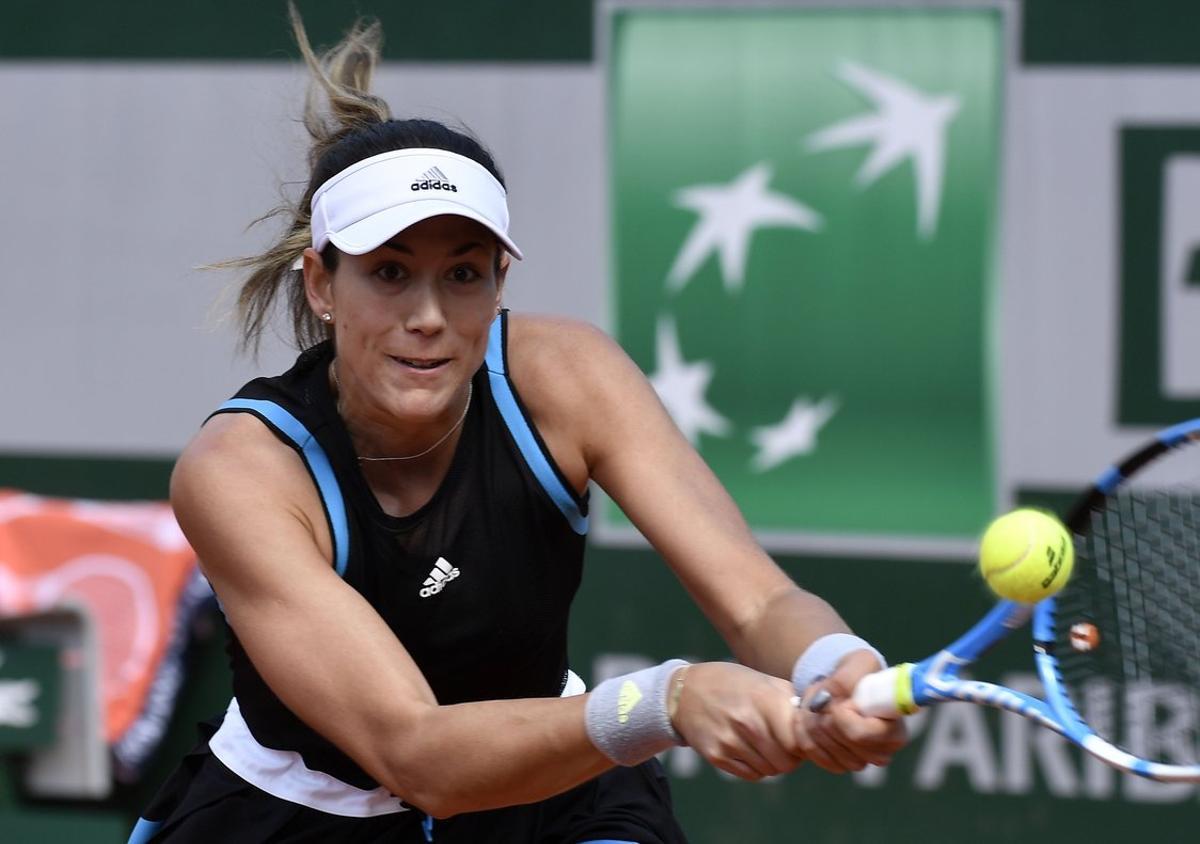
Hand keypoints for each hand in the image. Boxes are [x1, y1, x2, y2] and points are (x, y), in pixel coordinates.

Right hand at [669, 662, 805, 780]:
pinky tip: (750, 749)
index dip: (804, 741)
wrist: (684, 691)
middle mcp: (746, 722)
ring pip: (771, 770)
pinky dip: (757, 767)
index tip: (800, 735)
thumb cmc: (731, 684)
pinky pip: (752, 776)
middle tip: (785, 743)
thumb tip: (820, 720)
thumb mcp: (763, 680)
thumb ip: (792, 700)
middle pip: (787, 761)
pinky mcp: (716, 756)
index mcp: (763, 699)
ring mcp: (729, 741)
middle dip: (792, 755)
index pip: (799, 740)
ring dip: (774, 762)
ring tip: (766, 743)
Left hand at [793, 650, 907, 772]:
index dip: (841, 715)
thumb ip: (845, 679)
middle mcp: (881, 753)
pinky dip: (802, 731)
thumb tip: (826, 699)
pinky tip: (806, 715)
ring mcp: (859, 761)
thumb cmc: (859, 672)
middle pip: (839, 741)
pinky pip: (811, 752)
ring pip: (823, 747)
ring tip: (814, 700)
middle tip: (820, 692)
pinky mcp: (838, 764)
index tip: (836, 699)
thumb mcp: (858, 663)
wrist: (843, 683)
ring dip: (810, 719)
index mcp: (894, 732)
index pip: (860, 734)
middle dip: (822, 713)